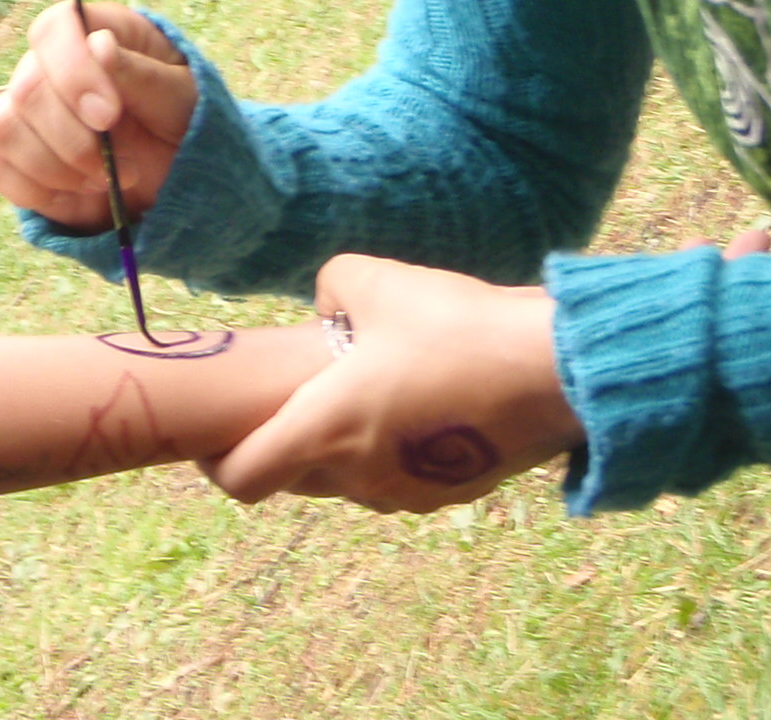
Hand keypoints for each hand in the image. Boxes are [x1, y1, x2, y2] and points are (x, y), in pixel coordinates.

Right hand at [0, 2, 194, 230]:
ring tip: (104, 182)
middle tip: (122, 169)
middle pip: (25, 89)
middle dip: (73, 140)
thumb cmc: (186, 124)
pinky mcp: (16, 156)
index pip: (54, 29)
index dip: (71, 70)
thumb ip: (143, 74)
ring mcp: (27, 111)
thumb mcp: (183, 99)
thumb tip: (98, 44)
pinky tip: (78, 195)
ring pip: (2, 128)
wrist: (181, 177)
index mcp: (94, 32)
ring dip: (55, 167)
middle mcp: (50, 66)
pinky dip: (35, 189)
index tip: (108, 116)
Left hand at [204, 255, 582, 513]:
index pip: (244, 477)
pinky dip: (389, 450)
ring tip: (358, 391)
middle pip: (295, 476)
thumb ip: (329, 291)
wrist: (558, 371)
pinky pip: (399, 476)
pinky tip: (411, 402)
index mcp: (326, 430)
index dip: (216, 462)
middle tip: (289, 398)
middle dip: (282, 442)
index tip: (212, 437)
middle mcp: (361, 475)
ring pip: (350, 478)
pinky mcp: (456, 492)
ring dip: (341, 447)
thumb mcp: (371, 278)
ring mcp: (411, 491)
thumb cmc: (455, 325)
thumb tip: (329, 313)